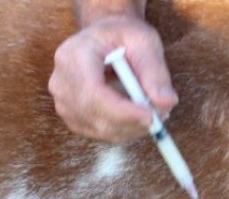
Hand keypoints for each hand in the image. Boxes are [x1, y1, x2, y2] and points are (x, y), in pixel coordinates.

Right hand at [48, 15, 177, 142]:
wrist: (103, 38)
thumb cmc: (123, 36)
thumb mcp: (144, 42)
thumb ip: (156, 72)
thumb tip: (166, 102)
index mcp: (74, 55)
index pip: (93, 93)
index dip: (122, 111)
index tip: (151, 117)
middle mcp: (61, 82)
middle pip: (94, 116)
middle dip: (131, 123)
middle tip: (160, 117)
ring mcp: (63, 102)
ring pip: (99, 129)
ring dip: (130, 128)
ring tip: (151, 110)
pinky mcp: (71, 116)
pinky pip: (99, 133)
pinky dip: (122, 130)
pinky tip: (135, 115)